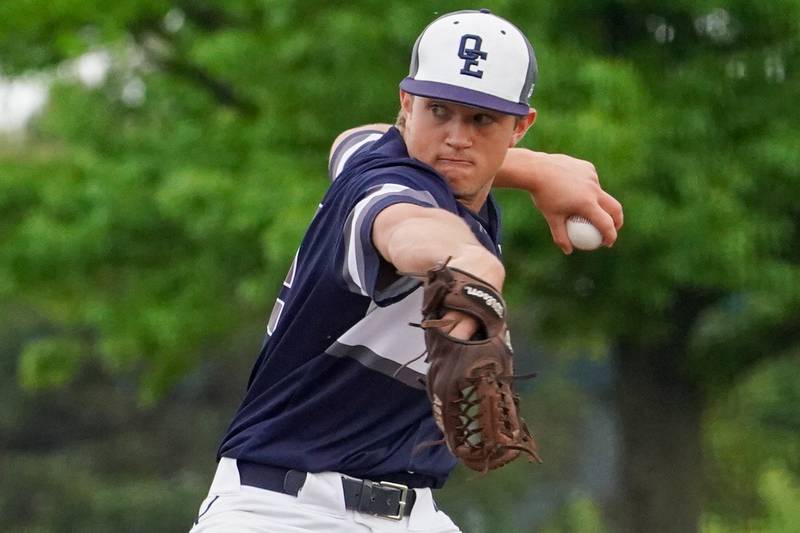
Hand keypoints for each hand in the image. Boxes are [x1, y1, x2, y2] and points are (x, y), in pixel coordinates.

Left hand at [498, 150, 623, 253]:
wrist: (536, 169)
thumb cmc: (543, 196)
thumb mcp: (551, 217)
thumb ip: (560, 236)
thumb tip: (568, 251)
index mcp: (587, 204)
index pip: (606, 224)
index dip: (611, 236)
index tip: (607, 243)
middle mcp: (593, 189)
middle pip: (615, 208)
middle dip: (617, 220)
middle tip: (611, 228)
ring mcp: (592, 177)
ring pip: (601, 193)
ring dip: (598, 202)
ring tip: (579, 204)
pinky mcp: (588, 167)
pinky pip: (592, 181)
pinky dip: (588, 187)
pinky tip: (573, 187)